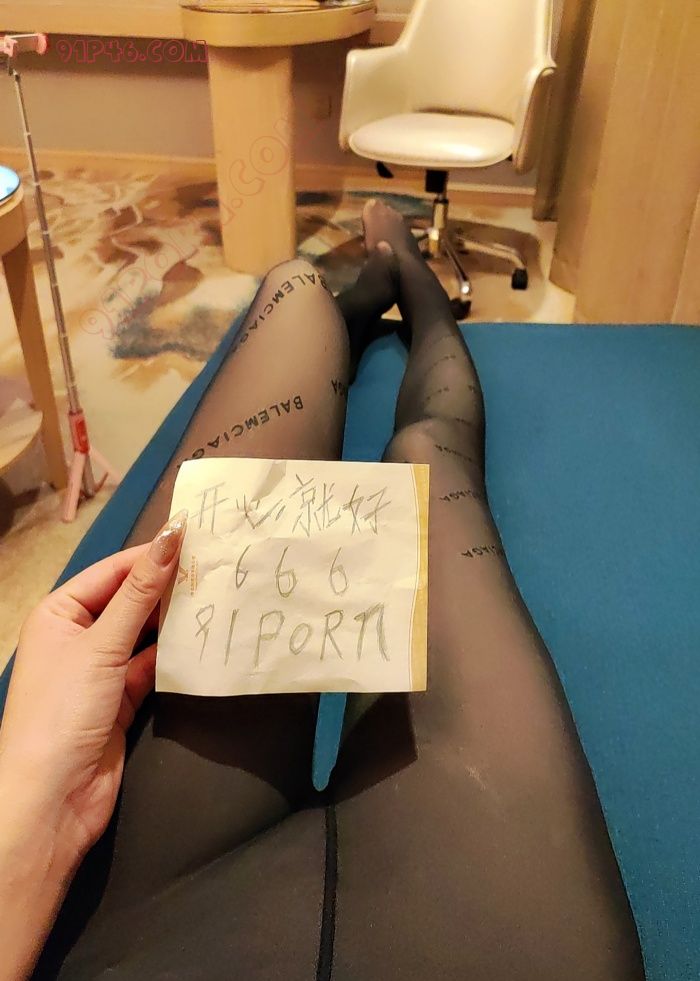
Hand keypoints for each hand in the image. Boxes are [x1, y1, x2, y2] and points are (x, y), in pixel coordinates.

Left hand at [0, 510, 186, 861]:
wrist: (52, 798)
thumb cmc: (63, 710)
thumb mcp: (101, 644)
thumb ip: (140, 593)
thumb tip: (170, 537)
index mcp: (59, 613)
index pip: (112, 572)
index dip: (150, 556)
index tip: (196, 539)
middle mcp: (77, 636)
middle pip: (128, 601)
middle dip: (166, 588)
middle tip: (216, 567)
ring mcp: (99, 670)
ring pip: (144, 635)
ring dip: (174, 622)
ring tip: (218, 597)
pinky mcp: (120, 699)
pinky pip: (151, 667)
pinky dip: (175, 656)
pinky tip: (205, 641)